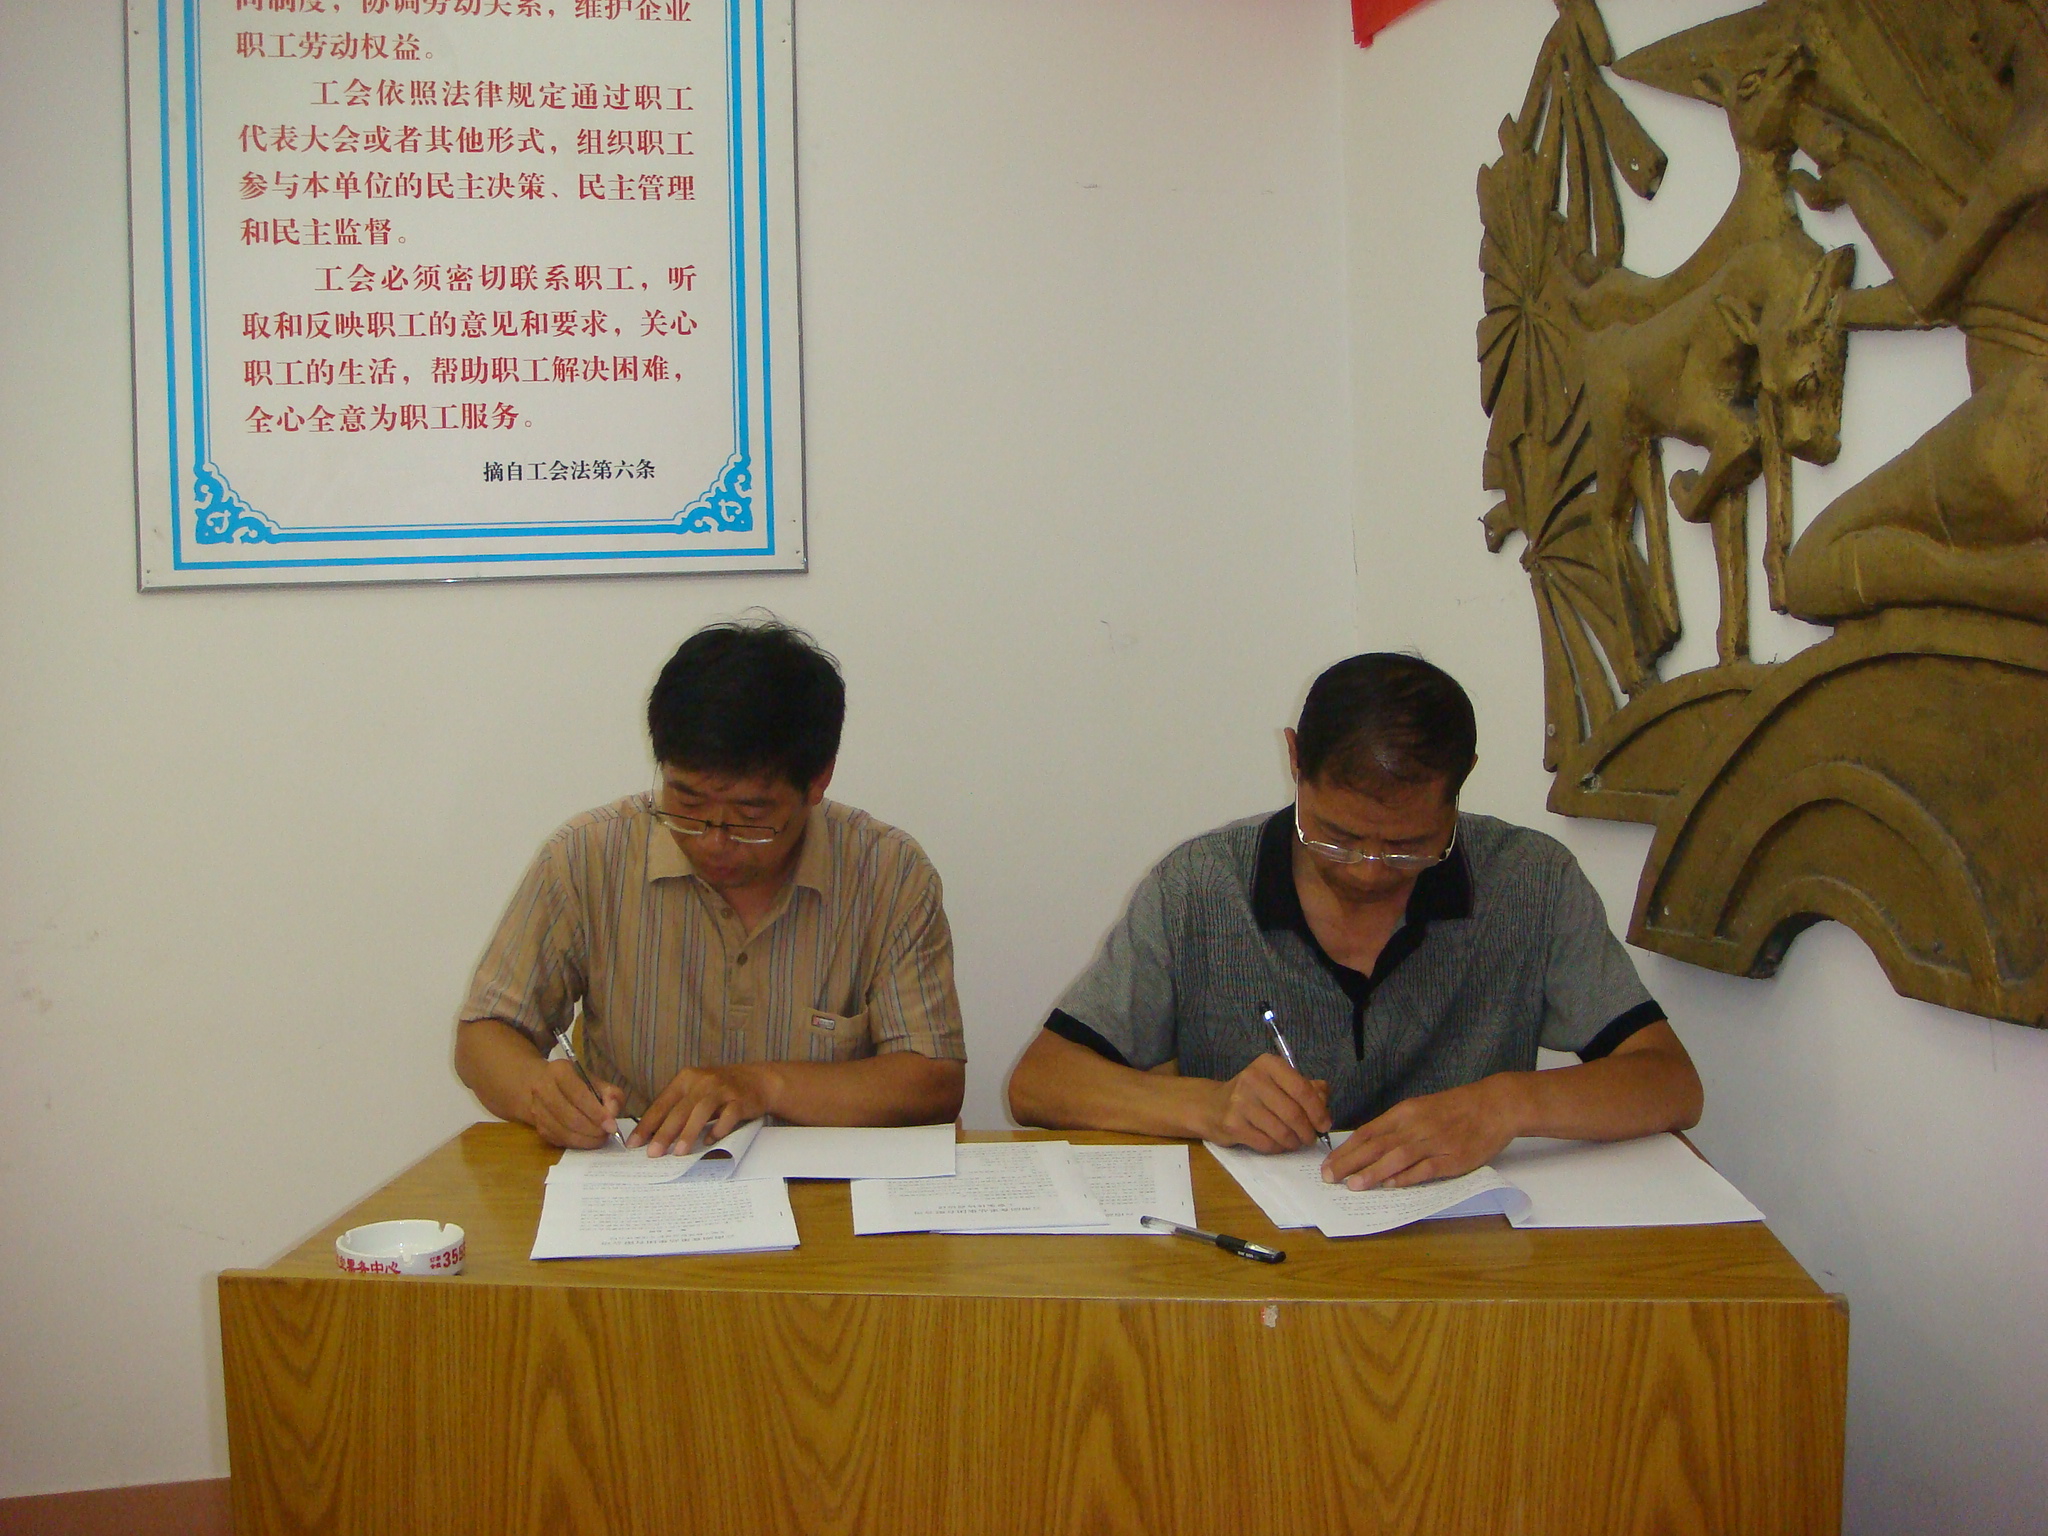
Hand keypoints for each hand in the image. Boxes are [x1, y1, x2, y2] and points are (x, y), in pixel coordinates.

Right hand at [524, 1059, 626, 1149]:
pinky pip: (559, 1140)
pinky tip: (588, 1140)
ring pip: (564, 1132)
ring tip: (601, 1138)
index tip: (611, 1125)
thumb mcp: (595, 1080)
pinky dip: (577, 1143)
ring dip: (586, 1139)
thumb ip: (609, 1093)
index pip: (579, 1095)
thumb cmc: (575, 1082)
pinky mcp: (538, 1126)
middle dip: (593, 1129)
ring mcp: (537, 1109)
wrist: (545, 1085)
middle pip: (570, 1117)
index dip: (596, 1113)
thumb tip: (612, 1112)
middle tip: (608, 1133)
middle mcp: (542, 1089)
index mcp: (559, 1071)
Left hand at [631, 1064, 771, 1155]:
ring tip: (678, 1152)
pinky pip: (728, 1115)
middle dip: (664, 1133)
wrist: (757, 1080)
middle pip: (679, 1109)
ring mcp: (722, 1090)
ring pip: (701, 1112)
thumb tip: (653, 1135)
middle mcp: (702, 1081)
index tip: (634, 1143)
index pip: (661, 1104)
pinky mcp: (740, 1099)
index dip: (647, 1125)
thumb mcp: (696, 1091)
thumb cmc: (720, 1090)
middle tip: (653, 1153)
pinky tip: (710, 1141)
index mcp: (685, 1079)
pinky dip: (718, 1129)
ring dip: (688, 1133)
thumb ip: (677, 1107)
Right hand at [1205, 1053, 1331, 1153]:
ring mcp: (1240, 1102)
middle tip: (1311, 1138)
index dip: (1318, 1110)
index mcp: (1268, 1065)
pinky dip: (1278, 1148)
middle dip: (1308, 1131)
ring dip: (1294, 1142)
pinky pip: (1267, 1143)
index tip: (1325, 1124)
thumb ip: (1305, 1087)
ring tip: (1295, 1142)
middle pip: (1293, 1113)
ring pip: (1281, 1131)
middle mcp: (1253, 1079)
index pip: (1302, 1089)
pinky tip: (1278, 1144)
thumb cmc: (1252, 1094)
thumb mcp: (1277, 1082)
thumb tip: (1324, 1098)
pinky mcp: (1233, 1125)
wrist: (1212, 1106)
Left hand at [1322, 1076, 1518, 1189]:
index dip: (1346, 1150)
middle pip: (1376, 1145)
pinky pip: (1425, 1169)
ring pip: (1396, 1157)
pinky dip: (1406, 1177)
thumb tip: (1369, 1147)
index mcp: (1405, 1113)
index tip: (1328, 1164)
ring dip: (1372, 1172)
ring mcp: (1434, 1142)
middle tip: (1329, 1177)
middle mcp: (1415, 1126)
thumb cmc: (1455, 1108)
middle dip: (1349, 1162)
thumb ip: (1396, 1127)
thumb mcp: (1420, 1109)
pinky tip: (1390, 1185)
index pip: (1367, 1132)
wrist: (1494, 1105)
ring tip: (1352, 1185)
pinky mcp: (1453, 1158)